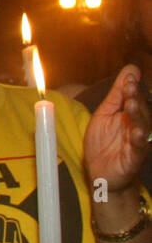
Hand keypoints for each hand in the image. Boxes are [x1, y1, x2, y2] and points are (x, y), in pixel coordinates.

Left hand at [84, 64, 150, 193]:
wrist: (100, 172)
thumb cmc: (104, 142)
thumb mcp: (105, 114)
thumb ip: (117, 94)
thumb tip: (130, 70)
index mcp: (130, 115)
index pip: (134, 99)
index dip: (132, 88)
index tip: (129, 76)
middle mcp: (137, 127)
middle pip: (140, 111)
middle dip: (135, 98)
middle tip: (130, 86)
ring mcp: (137, 143)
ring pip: (143, 127)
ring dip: (138, 115)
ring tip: (131, 104)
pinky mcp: (134, 158)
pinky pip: (139, 149)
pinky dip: (139, 141)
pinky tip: (137, 133)